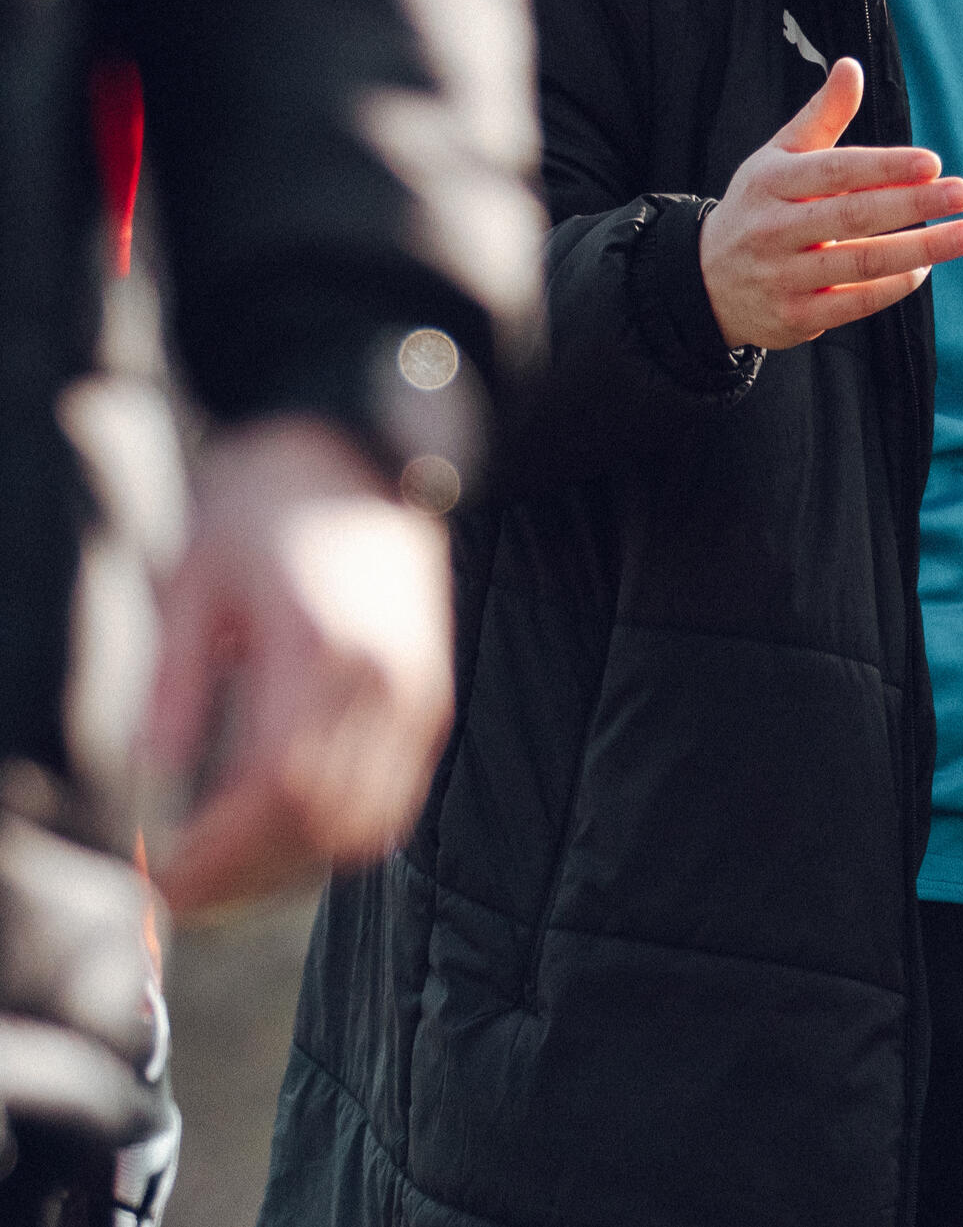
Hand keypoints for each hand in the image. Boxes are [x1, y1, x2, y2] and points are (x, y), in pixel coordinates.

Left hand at [143, 416, 452, 914]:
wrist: (359, 442)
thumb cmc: (265, 501)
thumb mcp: (194, 578)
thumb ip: (175, 683)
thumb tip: (155, 779)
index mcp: (327, 649)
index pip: (275, 791)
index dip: (216, 854)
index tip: (156, 882)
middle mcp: (388, 682)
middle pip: (322, 824)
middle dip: (245, 877)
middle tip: (177, 896)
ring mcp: (420, 693)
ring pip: (365, 825)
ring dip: (292, 867)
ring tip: (225, 876)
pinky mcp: (431, 696)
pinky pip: (394, 799)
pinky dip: (339, 836)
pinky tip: (282, 836)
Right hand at [699, 56, 962, 350]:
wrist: (705, 280)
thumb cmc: (758, 206)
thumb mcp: (777, 156)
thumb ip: (821, 116)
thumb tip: (851, 66)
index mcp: (772, 182)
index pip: (836, 171)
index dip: (885, 166)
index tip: (933, 162)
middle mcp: (774, 229)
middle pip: (852, 216)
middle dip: (913, 204)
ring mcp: (783, 276)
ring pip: (860, 264)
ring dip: (919, 249)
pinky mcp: (795, 317)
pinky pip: (854, 304)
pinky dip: (894, 286)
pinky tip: (925, 266)